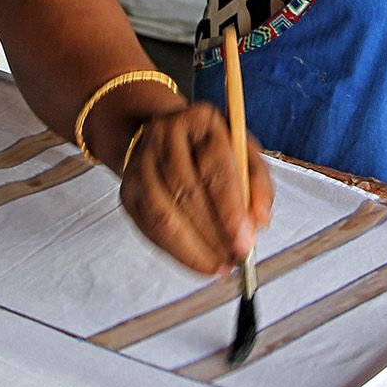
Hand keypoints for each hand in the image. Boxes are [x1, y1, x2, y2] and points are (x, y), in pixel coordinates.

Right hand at [119, 103, 273, 274]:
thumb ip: (257, 185)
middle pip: (185, 192)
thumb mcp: (243, 153)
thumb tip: (259, 222)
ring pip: (163, 215)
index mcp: (199, 120)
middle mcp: (164, 137)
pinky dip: (175, 251)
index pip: (215, 167)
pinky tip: (198, 262)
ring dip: (193, 249)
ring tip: (219, 266)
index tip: (245, 241)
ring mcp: (140, 164)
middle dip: (213, 234)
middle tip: (235, 260)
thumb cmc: (210, 148)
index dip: (230, 208)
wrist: (162, 136)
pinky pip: (150, 229)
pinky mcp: (128, 192)